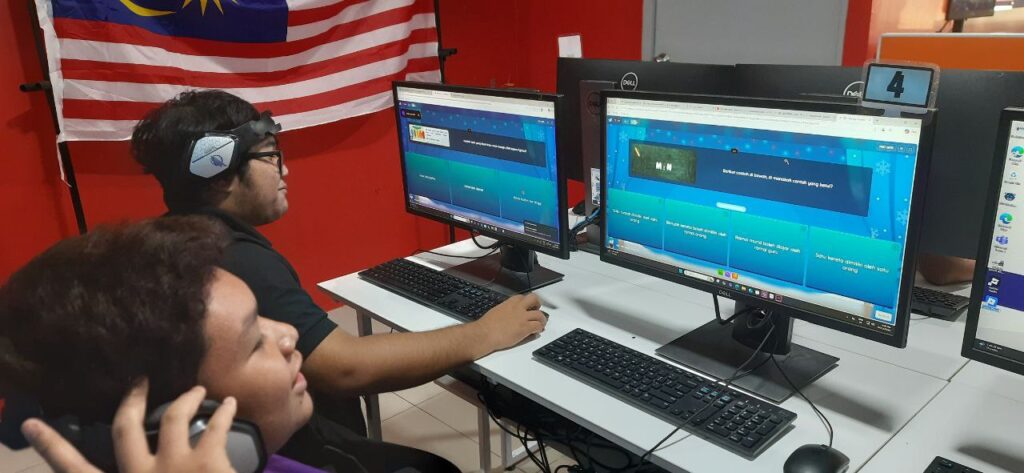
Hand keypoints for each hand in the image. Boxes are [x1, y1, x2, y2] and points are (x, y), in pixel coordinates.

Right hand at [22, 380, 238, 472]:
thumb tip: (128, 462)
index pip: (77, 470)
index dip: (53, 448)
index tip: (33, 425)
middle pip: (126, 427)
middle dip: (132, 399)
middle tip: (140, 380)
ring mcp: (172, 466)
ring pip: (172, 415)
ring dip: (185, 398)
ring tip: (196, 390)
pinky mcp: (206, 462)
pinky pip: (215, 425)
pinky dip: (225, 412)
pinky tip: (230, 404)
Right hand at [474, 292, 546, 353]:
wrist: (485, 334)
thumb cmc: (487, 326)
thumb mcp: (497, 311)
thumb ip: (506, 310)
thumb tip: (510, 314)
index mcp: (510, 302)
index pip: (523, 297)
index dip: (528, 303)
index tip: (529, 307)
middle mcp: (518, 307)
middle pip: (534, 299)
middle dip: (538, 304)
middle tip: (537, 311)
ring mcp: (523, 317)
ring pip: (540, 314)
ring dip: (542, 320)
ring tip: (540, 324)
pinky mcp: (525, 328)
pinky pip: (538, 326)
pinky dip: (539, 329)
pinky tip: (536, 332)